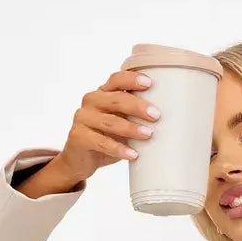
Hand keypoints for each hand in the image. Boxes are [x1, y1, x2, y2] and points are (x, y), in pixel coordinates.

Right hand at [55, 68, 161, 184]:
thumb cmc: (104, 139)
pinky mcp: (78, 137)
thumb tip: (163, 118)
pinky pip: (102, 142)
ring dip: (131, 128)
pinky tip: (132, 154)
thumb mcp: (118, 123)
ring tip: (148, 135)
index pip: (116, 80)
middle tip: (156, 115)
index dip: (132, 79)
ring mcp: (82, 118)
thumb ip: (131, 116)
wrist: (79, 161)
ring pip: (110, 121)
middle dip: (138, 106)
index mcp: (102, 93)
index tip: (149, 83)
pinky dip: (119, 149)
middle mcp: (90, 101)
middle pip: (116, 99)